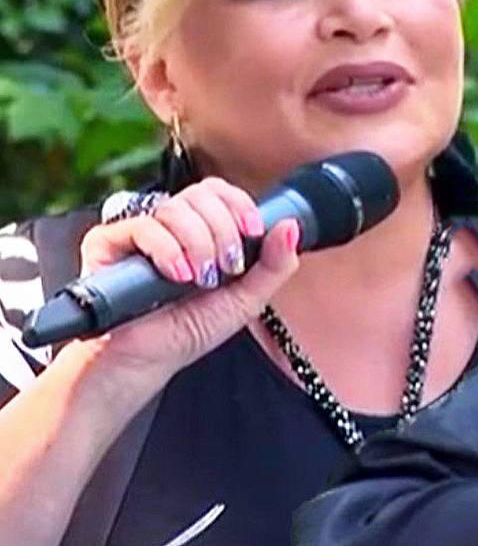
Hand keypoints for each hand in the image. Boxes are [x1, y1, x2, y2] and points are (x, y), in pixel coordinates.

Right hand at [77, 178, 299, 382]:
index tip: (252, 232)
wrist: (143, 363)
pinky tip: (177, 276)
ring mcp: (137, 232)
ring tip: (199, 279)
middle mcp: (168, 226)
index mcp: (200, 231)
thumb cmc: (186, 331)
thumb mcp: (245, 300)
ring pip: (175, 208)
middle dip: (222, 230)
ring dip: (198, 243)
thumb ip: (274, 265)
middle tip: (225, 269)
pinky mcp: (106, 243)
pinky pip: (141, 225)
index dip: (239, 205)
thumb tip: (292, 226)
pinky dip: (168, 249)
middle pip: (200, 194)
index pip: (218, 192)